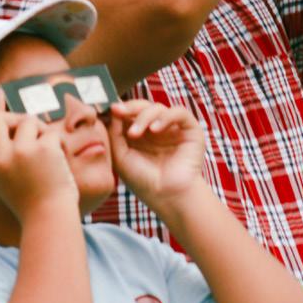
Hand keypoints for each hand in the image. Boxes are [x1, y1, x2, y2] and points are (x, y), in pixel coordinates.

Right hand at [0, 88, 78, 223]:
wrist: (49, 220)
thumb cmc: (32, 198)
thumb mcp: (8, 172)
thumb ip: (3, 142)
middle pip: (3, 117)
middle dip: (19, 119)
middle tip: (34, 138)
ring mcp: (20, 152)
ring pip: (31, 122)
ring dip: (42, 135)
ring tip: (47, 163)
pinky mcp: (42, 150)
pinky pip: (51, 134)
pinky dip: (58, 147)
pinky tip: (58, 167)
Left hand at [109, 100, 205, 220]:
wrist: (168, 196)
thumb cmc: (144, 181)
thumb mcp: (121, 156)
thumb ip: (115, 133)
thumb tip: (113, 110)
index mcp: (142, 134)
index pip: (131, 113)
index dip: (122, 109)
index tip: (112, 110)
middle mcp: (158, 129)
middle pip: (144, 106)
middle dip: (130, 108)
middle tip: (119, 112)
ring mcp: (174, 128)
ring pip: (158, 108)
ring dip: (144, 117)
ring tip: (135, 134)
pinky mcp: (191, 130)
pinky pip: (179, 112)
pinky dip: (165, 117)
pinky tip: (155, 130)